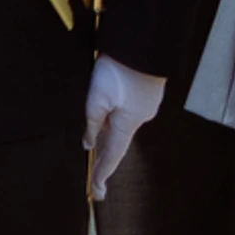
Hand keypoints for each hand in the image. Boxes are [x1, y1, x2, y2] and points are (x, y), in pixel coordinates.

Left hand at [83, 57, 166, 202]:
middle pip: (119, 143)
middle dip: (106, 160)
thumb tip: (88, 143)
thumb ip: (91, 123)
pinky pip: (127, 114)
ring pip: (122, 127)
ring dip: (109, 139)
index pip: (112, 155)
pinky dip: (115, 123)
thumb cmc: (119, 69)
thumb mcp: (97, 98)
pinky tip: (107, 121)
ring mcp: (146, 103)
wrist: (144, 40)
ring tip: (95, 152)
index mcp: (129, 122)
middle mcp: (141, 116)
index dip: (102, 174)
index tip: (96, 193)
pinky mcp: (146, 91)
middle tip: (96, 183)